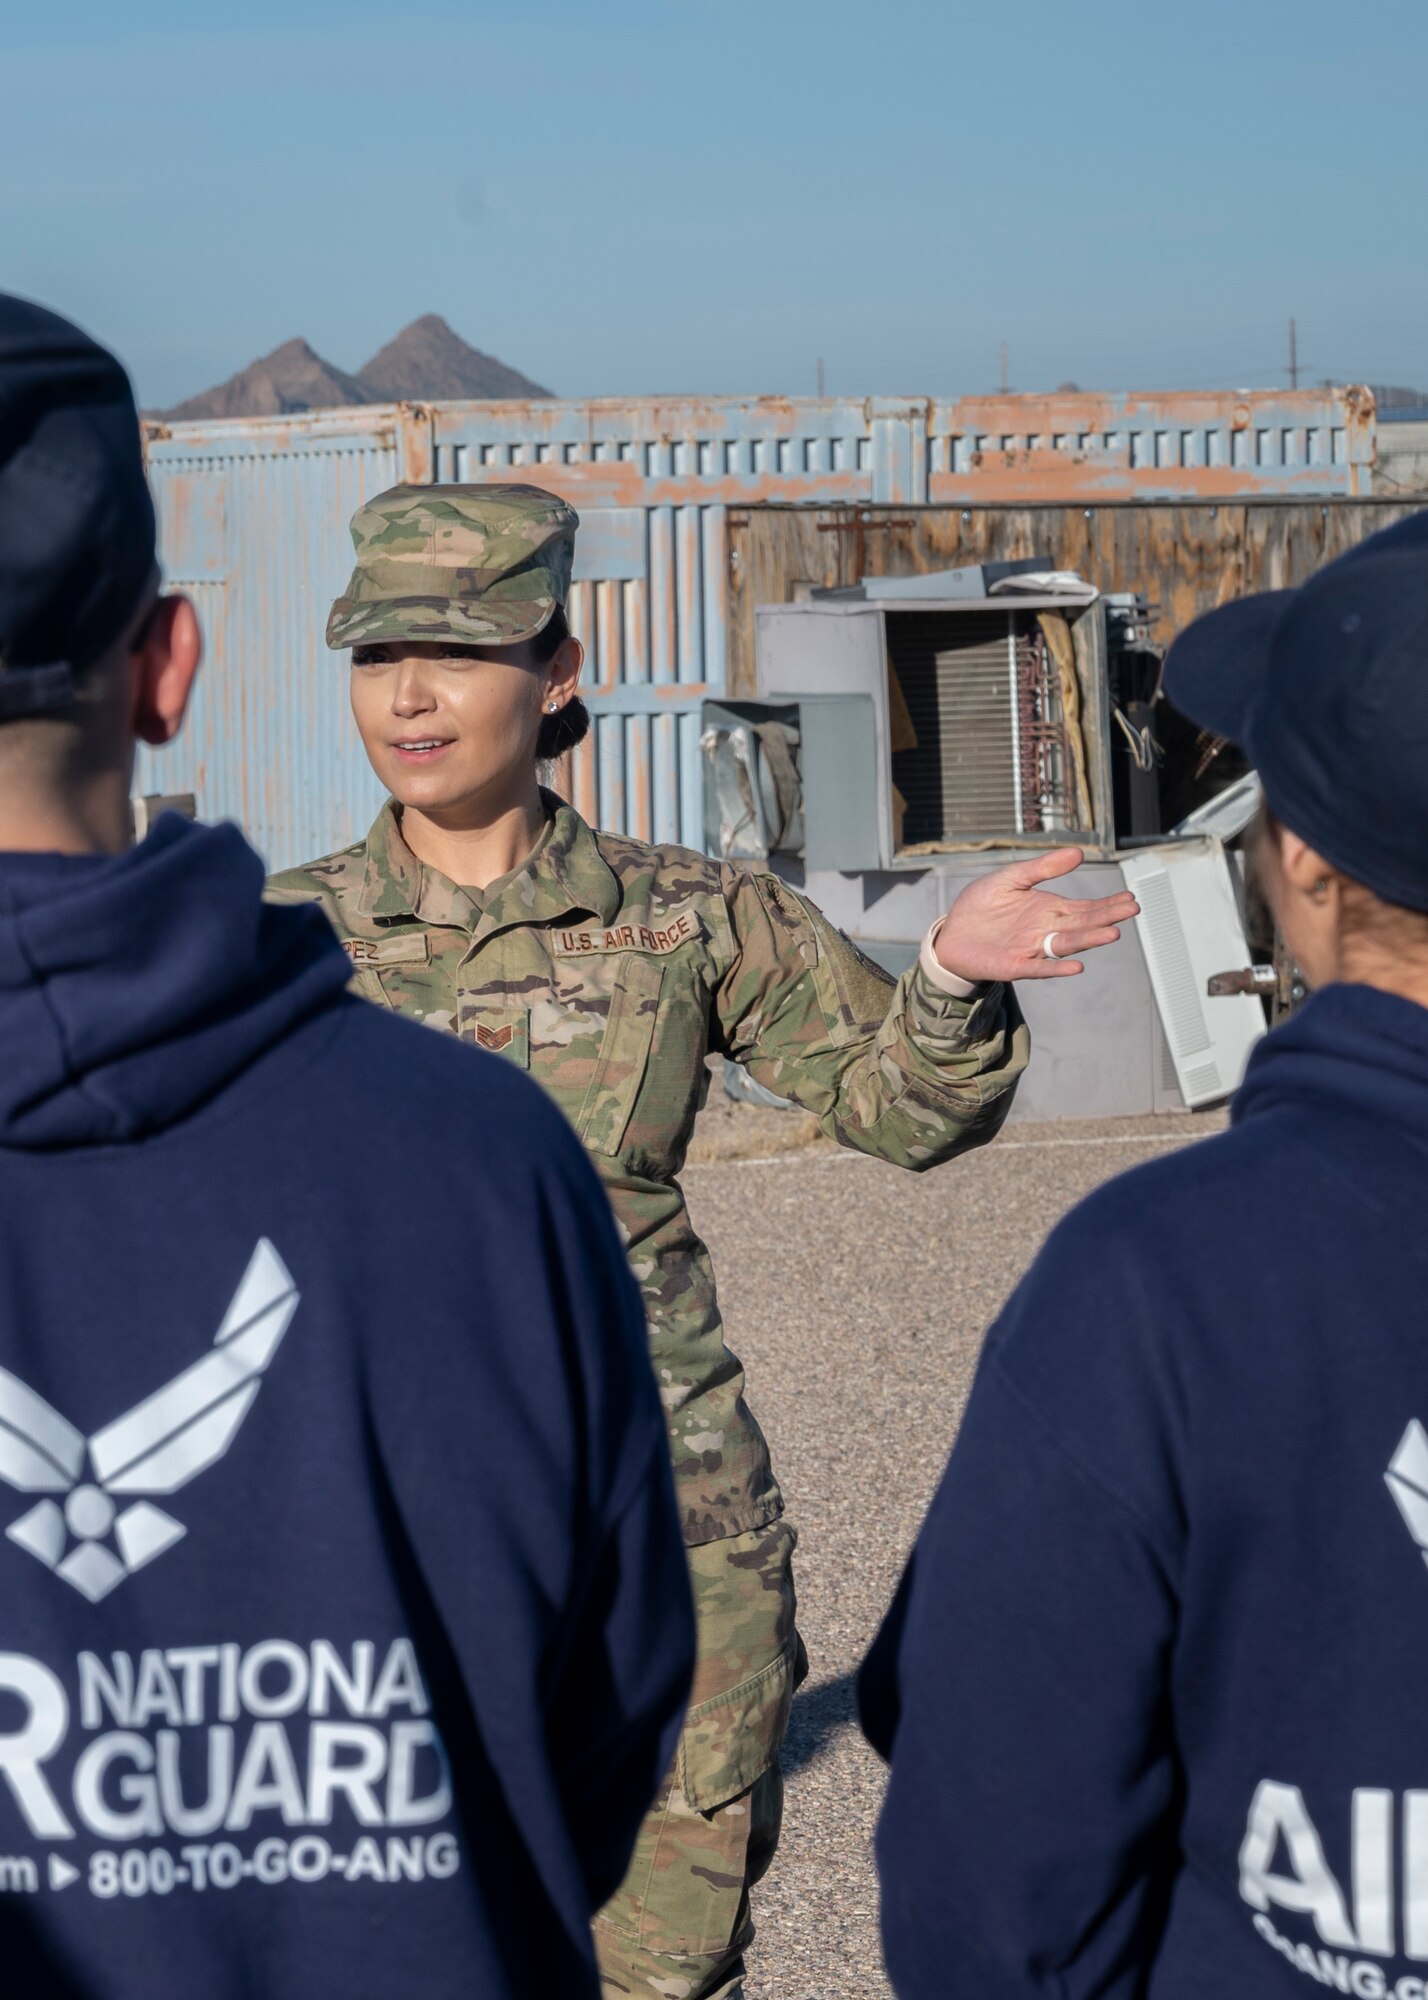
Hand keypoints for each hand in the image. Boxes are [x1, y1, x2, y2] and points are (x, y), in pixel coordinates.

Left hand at [933, 848, 1139, 982]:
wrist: (951, 933)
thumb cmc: (981, 905)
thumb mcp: (1011, 878)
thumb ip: (1042, 868)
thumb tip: (1078, 852)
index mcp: (1048, 909)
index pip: (1085, 908)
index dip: (1107, 904)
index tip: (1131, 899)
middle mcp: (1046, 930)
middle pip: (1082, 924)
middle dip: (1107, 917)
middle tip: (1132, 909)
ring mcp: (1032, 949)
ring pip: (1066, 945)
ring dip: (1088, 940)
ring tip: (1112, 933)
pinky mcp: (1014, 965)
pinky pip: (1040, 968)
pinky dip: (1057, 968)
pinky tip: (1076, 967)